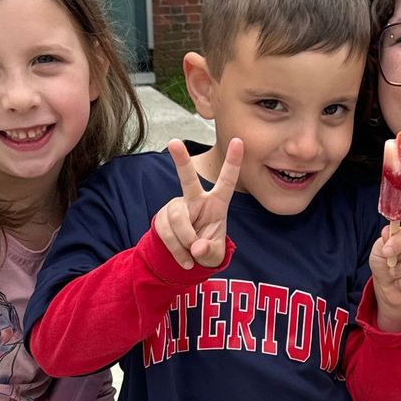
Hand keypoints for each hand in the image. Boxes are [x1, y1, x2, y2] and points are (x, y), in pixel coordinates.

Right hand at [153, 138, 242, 270]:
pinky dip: (176, 250)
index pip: (226, 181)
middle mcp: (195, 200)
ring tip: (191, 257)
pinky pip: (166, 232)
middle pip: (187, 179)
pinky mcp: (161, 218)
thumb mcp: (215, 254)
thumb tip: (197, 247)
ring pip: (177, 218)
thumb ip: (210, 251)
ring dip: (185, 241)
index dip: (233, 162)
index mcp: (216, 203)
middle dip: (181, 160)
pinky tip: (184, 260)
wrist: (186, 260)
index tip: (239, 140)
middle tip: (173, 142)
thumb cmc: (207, 249)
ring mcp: (176, 207)